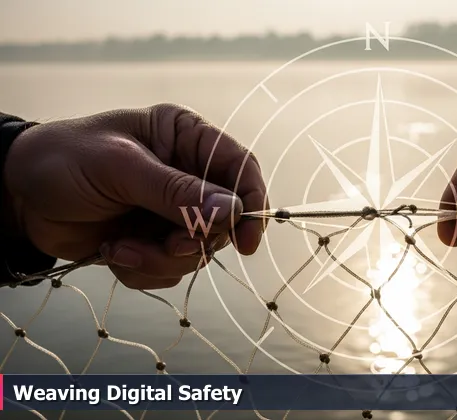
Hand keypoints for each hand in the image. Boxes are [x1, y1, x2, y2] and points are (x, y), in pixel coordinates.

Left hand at [3, 104, 267, 288]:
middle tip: (165, 245)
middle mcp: (184, 174)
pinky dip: (143, 269)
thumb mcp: (120, 168)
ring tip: (121, 248)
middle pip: (223, 218)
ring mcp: (169, 210)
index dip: (251, 202)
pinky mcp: (152, 240)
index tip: (248, 240)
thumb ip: (176, 191)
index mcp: (184, 139)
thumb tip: (232, 212)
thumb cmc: (63, 161)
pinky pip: (170, 269)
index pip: (239, 167)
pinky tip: (113, 251)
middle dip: (193, 240)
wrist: (15, 197)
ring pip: (197, 250)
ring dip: (161, 259)